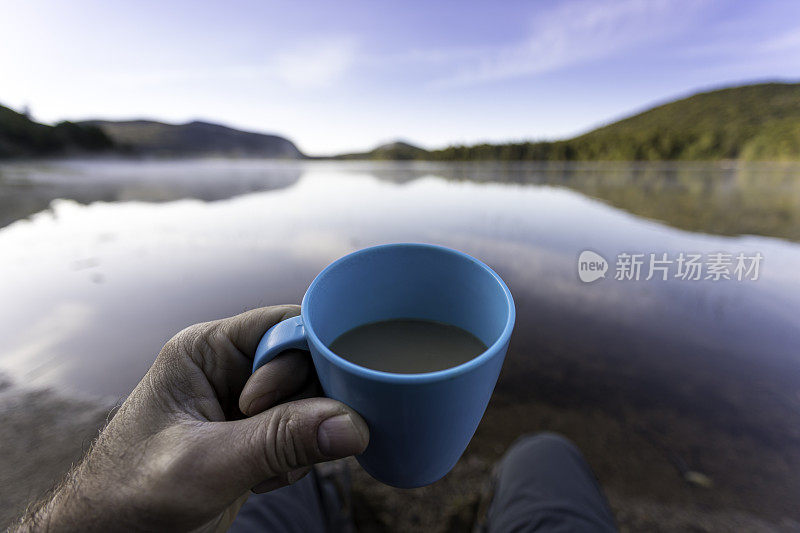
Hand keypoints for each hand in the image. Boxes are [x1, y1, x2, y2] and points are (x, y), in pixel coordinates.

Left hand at [15, 305, 368, 531]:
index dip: (304, 362)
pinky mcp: (253, 435)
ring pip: (312, 403)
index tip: (302, 407)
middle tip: (276, 449)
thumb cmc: (134, 496)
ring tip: (260, 470)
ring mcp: (243, 403)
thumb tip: (353, 424)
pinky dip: (294, 461)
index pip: (286, 325)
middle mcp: (229, 367)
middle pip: (307, 365)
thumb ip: (281, 440)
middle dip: (304, 411)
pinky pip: (302, 434)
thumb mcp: (208, 465)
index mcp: (206, 350)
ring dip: (300, 442)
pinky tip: (260, 480)